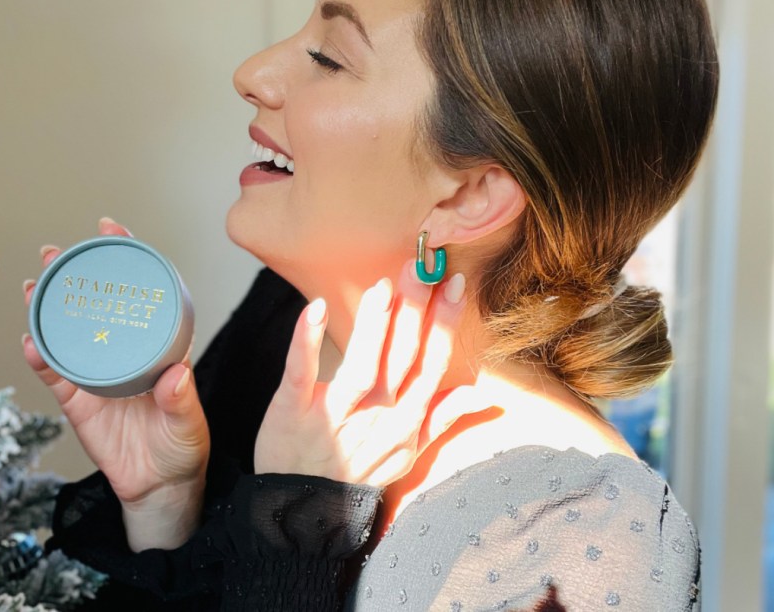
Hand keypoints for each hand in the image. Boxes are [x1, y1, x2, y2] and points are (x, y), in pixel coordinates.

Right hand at [22, 218, 209, 515]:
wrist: (159, 486)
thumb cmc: (182, 447)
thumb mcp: (189, 423)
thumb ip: (181, 400)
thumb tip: (176, 375)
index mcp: (155, 346)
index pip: (140, 294)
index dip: (126, 260)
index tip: (111, 229)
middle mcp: (123, 352)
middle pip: (95, 305)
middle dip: (75, 275)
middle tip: (57, 253)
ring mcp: (97, 374)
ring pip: (67, 332)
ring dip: (48, 307)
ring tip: (34, 283)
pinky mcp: (77, 401)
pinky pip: (54, 374)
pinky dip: (40, 356)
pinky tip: (29, 340)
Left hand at [254, 259, 480, 486]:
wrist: (304, 510)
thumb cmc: (357, 473)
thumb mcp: (407, 452)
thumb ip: (442, 418)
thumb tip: (483, 395)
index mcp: (404, 419)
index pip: (431, 365)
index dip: (445, 325)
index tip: (457, 284)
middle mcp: (376, 415)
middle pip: (401, 359)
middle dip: (416, 312)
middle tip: (425, 267)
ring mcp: (335, 413)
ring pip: (361, 366)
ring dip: (375, 325)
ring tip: (386, 286)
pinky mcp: (294, 410)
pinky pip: (301, 373)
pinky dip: (306, 341)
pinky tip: (315, 308)